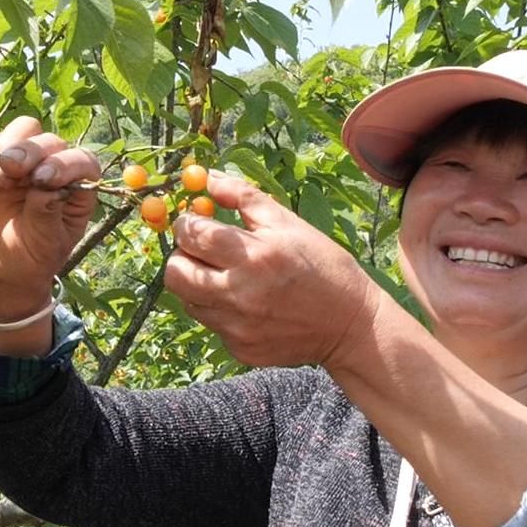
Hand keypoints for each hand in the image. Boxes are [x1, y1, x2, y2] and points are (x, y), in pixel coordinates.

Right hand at [0, 116, 101, 311]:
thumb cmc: (32, 259)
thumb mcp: (45, 244)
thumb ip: (47, 215)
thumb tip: (46, 189)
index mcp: (77, 189)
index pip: (82, 161)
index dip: (65, 163)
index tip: (43, 179)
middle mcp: (53, 170)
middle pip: (49, 140)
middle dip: (31, 151)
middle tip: (12, 172)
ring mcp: (24, 165)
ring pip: (23, 131)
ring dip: (9, 147)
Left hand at [166, 171, 383, 368]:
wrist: (350, 324)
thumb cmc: (322, 266)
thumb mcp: (288, 223)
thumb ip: (243, 197)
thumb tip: (208, 179)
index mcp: (253, 255)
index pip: (191, 234)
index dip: (186, 223)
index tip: (195, 222)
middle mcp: (238, 293)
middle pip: (175, 273)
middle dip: (181, 255)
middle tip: (201, 250)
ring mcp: (236, 326)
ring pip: (187, 300)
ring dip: (197, 283)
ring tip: (225, 276)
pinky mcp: (239, 348)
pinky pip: (211, 323)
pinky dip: (219, 310)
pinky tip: (246, 303)